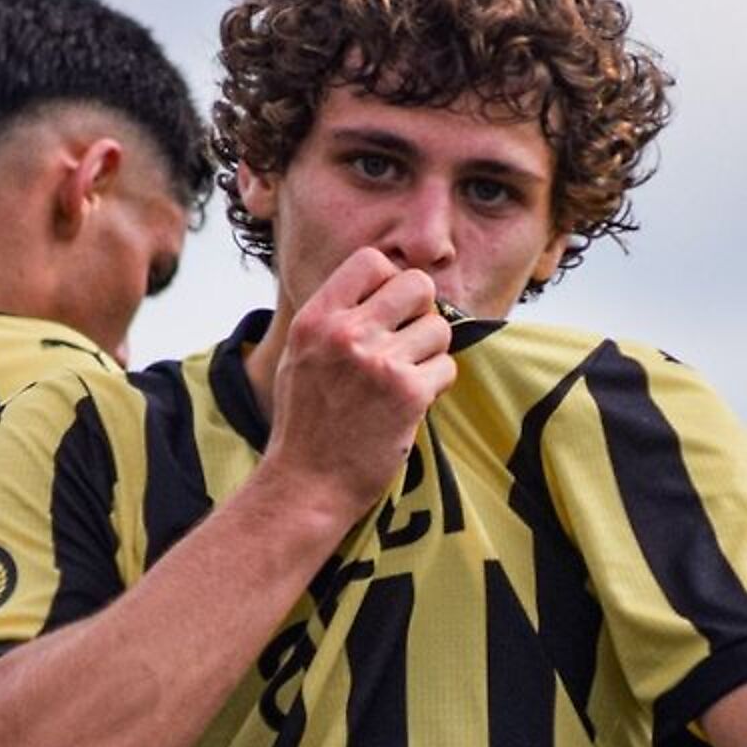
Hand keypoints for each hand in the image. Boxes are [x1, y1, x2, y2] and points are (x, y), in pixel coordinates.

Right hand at [264, 249, 455, 521]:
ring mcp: (379, 363)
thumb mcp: (299, 354)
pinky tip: (411, 402)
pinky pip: (447, 367)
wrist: (306, 484)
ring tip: (405, 377)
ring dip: (431, 353)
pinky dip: (436, 384)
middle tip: (407, 341)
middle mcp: (346, 334)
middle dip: (420, 311)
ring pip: (439, 328)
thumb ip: (334, 317)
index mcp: (317, 319)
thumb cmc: (305, 423)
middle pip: (417, 284)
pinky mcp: (408, 394)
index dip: (389, 280)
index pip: (371, 261)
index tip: (387, 309)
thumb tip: (381, 282)